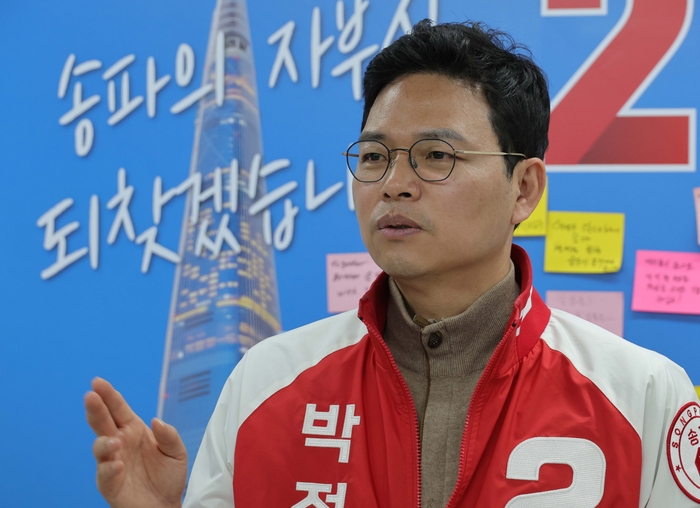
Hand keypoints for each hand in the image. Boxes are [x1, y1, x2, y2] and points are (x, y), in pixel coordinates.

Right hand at [85, 377, 186, 507]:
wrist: (166, 505)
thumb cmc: (168, 476)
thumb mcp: (177, 452)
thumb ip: (169, 435)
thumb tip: (155, 420)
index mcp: (134, 430)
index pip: (119, 409)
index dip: (109, 395)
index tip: (98, 382)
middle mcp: (120, 443)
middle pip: (103, 422)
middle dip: (96, 409)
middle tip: (90, 396)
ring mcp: (112, 462)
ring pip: (100, 447)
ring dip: (103, 442)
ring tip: (114, 442)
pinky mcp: (110, 483)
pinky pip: (104, 474)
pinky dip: (108, 468)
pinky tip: (116, 464)